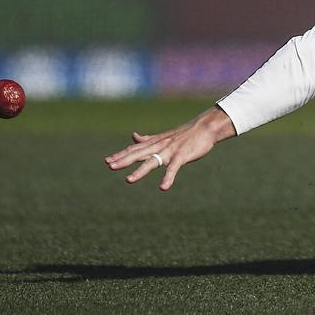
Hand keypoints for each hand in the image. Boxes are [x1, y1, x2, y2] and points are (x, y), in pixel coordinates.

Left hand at [104, 106, 236, 190]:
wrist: (206, 127)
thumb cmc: (186, 133)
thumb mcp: (164, 136)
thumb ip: (147, 139)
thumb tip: (133, 136)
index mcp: (156, 142)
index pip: (135, 148)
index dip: (121, 154)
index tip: (107, 161)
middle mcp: (160, 145)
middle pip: (139, 153)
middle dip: (124, 160)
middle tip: (110, 166)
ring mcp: (171, 151)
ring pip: (153, 161)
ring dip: (141, 171)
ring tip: (129, 180)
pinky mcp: (182, 155)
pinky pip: (173, 168)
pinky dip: (168, 178)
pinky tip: (163, 187)